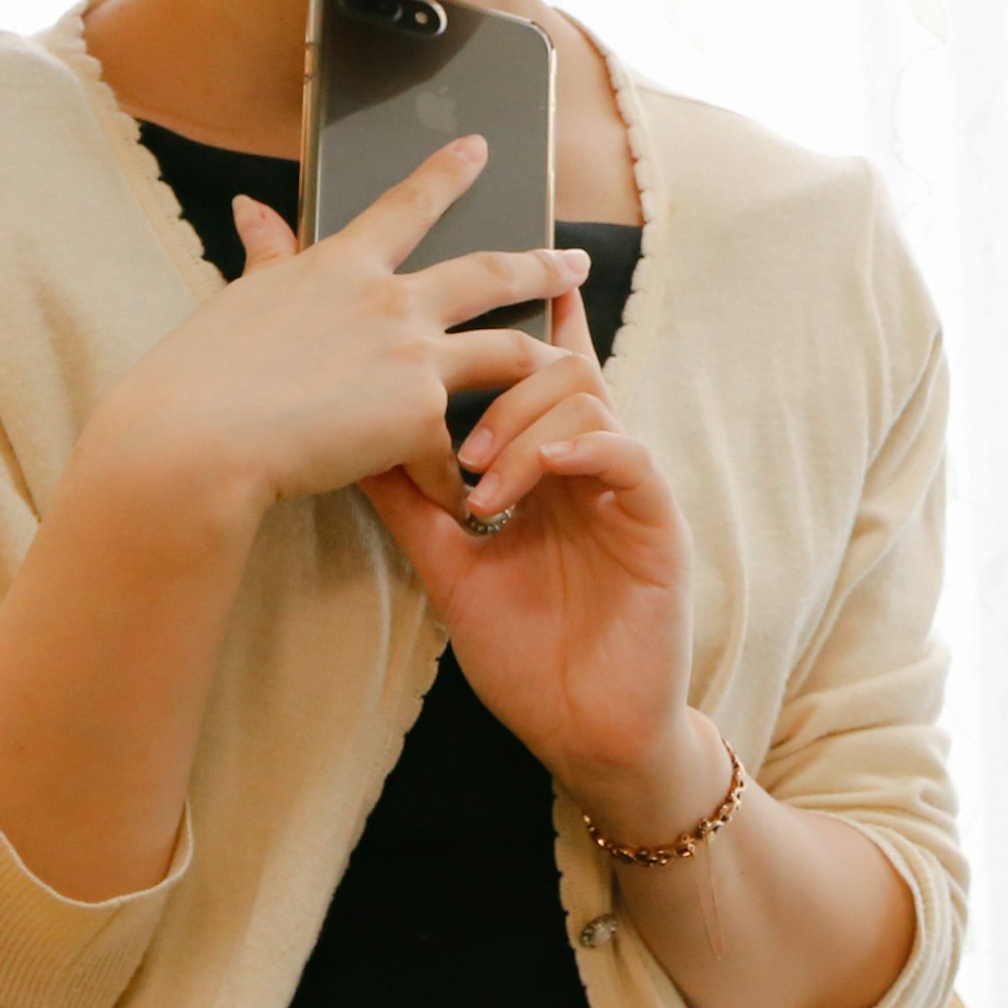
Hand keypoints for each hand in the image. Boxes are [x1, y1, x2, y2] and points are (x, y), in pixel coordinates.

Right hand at [66, 134, 589, 529]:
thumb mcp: (239, 299)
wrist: (198, 440)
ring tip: (576, 368)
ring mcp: (412, 355)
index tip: (480, 149)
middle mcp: (390, 300)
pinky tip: (464, 500)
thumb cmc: (200, 376)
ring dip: (546, 361)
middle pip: (488, 274)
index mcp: (342, 267)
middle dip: (540, 265)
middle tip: (576, 262)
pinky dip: (459, 478)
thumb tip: (253, 208)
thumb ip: (265, 255)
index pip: (406, 206)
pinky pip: (457, 451)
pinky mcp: (420, 415)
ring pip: (509, 351)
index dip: (447, 174)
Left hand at [359, 272, 703, 815]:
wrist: (582, 733)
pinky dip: (583, 448)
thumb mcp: (450, 568)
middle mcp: (589, 466)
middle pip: (558, 368)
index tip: (480, 274)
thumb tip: (349, 444)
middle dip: (505, 374)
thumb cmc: (526, 653)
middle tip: (451, 432)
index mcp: (547, 469)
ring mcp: (625, 490)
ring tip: (480, 475)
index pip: (535, 378)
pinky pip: (628, 456)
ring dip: (525, 424)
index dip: (518, 323)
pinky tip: (544, 468)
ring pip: (588, 400)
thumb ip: (412, 503)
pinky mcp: (658, 522)